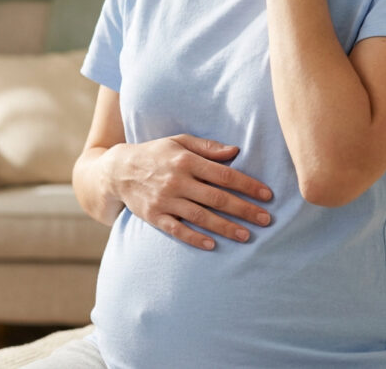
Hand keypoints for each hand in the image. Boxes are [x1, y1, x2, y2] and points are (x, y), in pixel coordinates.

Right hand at [101, 134, 273, 249]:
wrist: (118, 171)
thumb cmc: (155, 153)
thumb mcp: (179, 141)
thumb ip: (207, 147)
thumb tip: (236, 150)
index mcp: (186, 160)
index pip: (224, 174)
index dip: (248, 185)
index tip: (267, 195)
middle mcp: (177, 181)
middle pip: (217, 198)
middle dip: (244, 210)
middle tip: (266, 219)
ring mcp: (165, 200)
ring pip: (200, 216)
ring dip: (225, 227)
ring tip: (247, 236)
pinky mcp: (154, 216)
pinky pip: (177, 229)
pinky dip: (194, 238)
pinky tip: (212, 245)